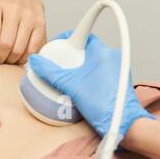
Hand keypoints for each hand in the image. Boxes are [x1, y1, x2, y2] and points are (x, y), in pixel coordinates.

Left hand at [0, 0, 46, 70]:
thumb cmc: (3, 13)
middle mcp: (13, 8)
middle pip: (6, 42)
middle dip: (0, 58)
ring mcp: (29, 15)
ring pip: (19, 48)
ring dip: (12, 60)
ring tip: (7, 59)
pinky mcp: (41, 24)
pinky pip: (32, 49)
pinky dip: (24, 58)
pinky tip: (19, 57)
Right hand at [27, 30, 154, 139]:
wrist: (124, 124)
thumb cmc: (103, 105)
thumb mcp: (70, 86)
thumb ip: (50, 72)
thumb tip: (36, 61)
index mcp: (102, 52)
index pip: (84, 34)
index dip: (69, 38)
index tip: (60, 45)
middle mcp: (113, 57)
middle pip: (88, 49)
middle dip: (73, 56)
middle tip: (62, 66)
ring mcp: (119, 68)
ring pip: (95, 61)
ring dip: (82, 66)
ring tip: (71, 79)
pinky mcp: (120, 79)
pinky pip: (103, 71)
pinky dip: (92, 75)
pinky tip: (84, 87)